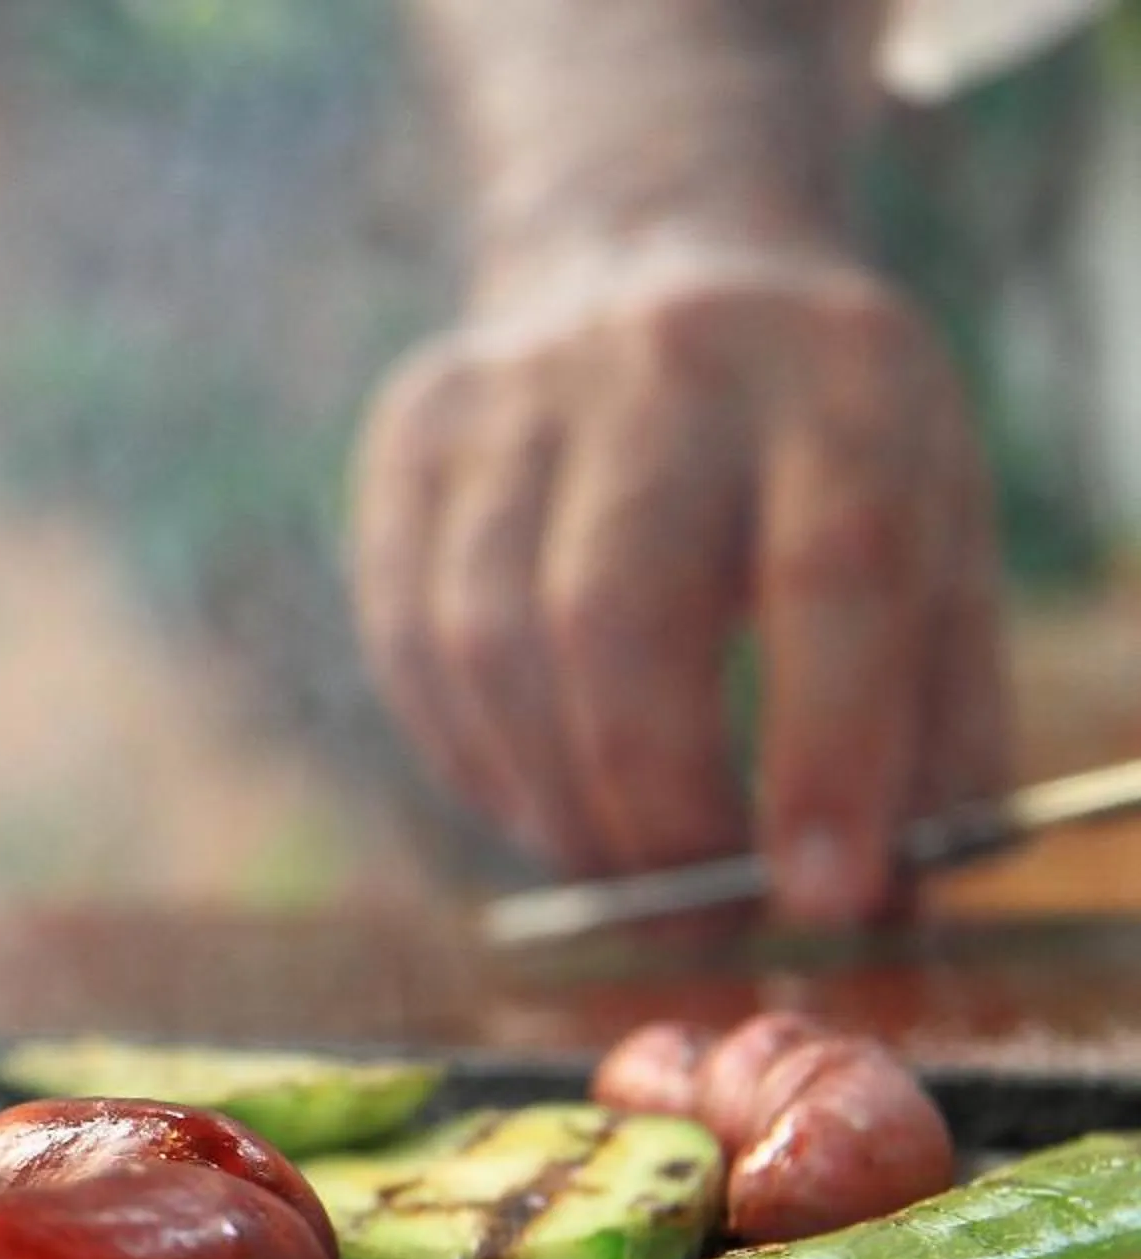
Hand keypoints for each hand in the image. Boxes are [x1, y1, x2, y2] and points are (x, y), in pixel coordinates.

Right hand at [352, 249, 1005, 924]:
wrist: (651, 255)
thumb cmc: (818, 454)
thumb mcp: (937, 540)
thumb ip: (934, 725)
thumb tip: (872, 914)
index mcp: (844, 371)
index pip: (834, 574)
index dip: (825, 755)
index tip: (824, 902)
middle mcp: (669, 356)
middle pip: (618, 619)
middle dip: (652, 806)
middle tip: (690, 916)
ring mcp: (515, 389)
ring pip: (489, 643)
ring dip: (553, 800)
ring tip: (617, 866)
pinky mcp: (412, 433)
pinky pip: (407, 642)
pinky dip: (472, 758)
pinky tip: (536, 795)